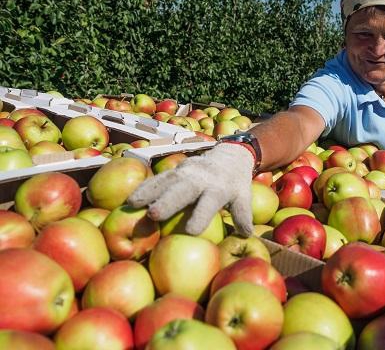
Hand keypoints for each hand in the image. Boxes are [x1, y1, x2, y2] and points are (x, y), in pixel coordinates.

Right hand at [127, 143, 253, 235]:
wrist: (230, 155)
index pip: (210, 203)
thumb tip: (247, 235)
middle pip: (183, 190)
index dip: (201, 216)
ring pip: (165, 182)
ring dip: (148, 193)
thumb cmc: (235, 184)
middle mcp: (200, 178)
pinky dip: (144, 187)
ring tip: (132, 206)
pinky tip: (129, 199)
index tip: (191, 231)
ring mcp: (185, 171)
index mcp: (218, 188)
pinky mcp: (175, 169)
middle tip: (152, 215)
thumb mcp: (243, 197)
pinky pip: (157, 178)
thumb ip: (243, 215)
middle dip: (167, 201)